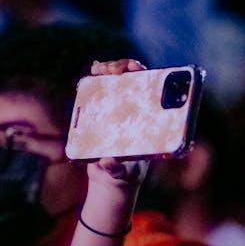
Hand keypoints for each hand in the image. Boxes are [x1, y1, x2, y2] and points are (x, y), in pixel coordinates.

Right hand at [82, 58, 149, 220]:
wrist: (111, 177)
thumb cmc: (125, 174)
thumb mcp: (122, 173)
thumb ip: (116, 169)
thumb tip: (107, 161)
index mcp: (148, 121)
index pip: (151, 92)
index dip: (144, 76)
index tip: (134, 68)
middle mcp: (135, 111)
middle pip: (133, 81)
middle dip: (123, 68)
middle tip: (112, 70)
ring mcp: (119, 109)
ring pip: (116, 82)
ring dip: (108, 69)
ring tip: (98, 68)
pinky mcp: (102, 112)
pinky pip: (100, 90)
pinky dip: (96, 78)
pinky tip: (93, 70)